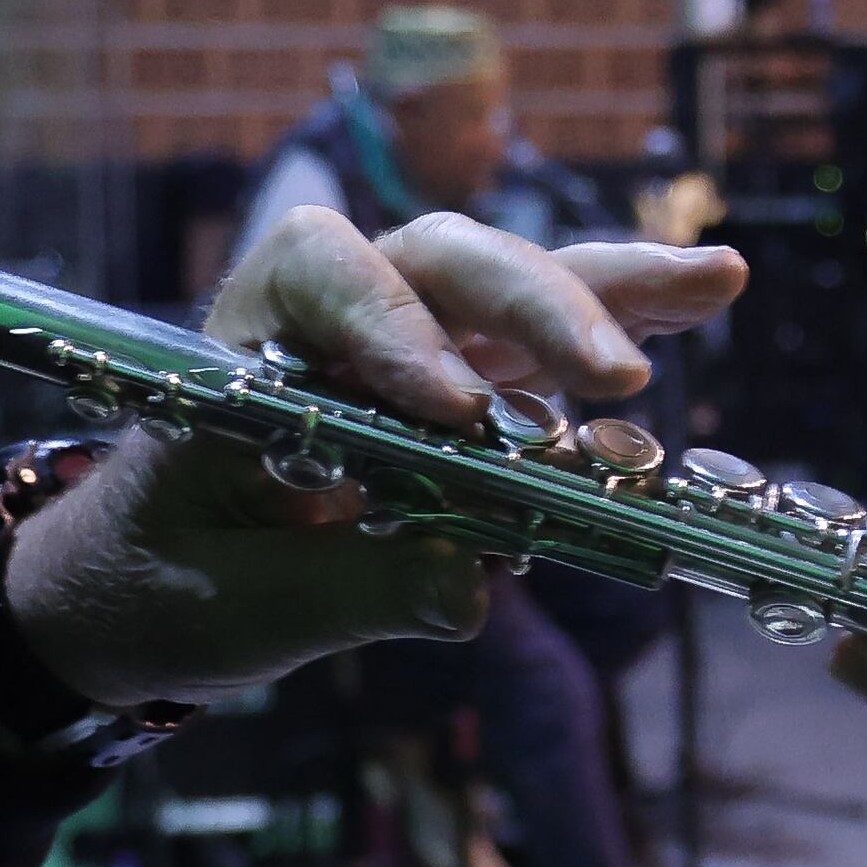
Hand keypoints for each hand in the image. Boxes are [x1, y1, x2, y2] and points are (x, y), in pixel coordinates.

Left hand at [1, 207, 745, 707]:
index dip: (391, 322)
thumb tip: (469, 590)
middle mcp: (338, 314)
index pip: (320, 270)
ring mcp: (412, 343)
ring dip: (610, 288)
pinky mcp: (469, 386)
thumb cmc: (167, 580)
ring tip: (713, 281)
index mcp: (250, 339)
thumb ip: (350, 593)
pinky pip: (546, 345)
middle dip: (534, 310)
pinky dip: (627, 318)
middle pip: (443, 261)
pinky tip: (711, 288)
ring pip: (511, 285)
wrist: (153, 589)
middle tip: (612, 380)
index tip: (454, 409)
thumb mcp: (240, 604)